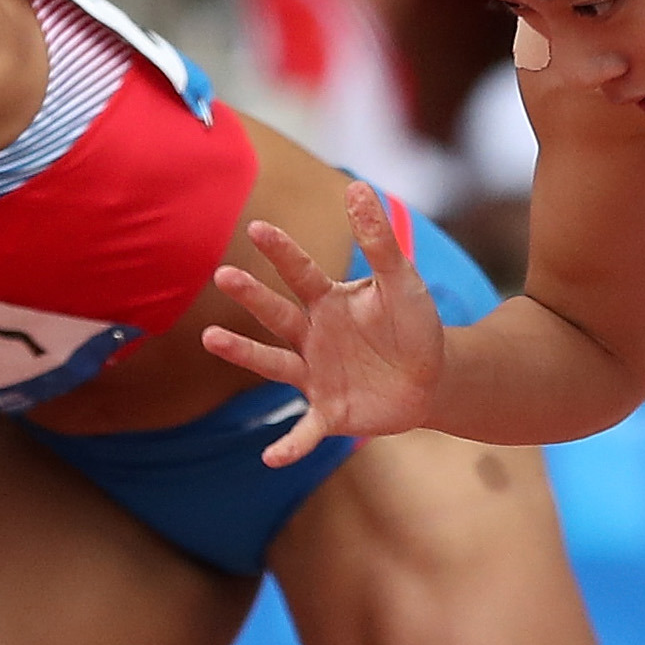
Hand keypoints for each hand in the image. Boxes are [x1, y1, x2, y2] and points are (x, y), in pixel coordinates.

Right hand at [199, 179, 447, 463]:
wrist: (433, 377)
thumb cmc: (413, 325)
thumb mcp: (402, 282)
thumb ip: (379, 241)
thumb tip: (355, 186)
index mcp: (328, 301)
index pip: (300, 271)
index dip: (281, 251)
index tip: (256, 228)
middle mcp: (312, 335)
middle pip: (276, 313)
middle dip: (251, 296)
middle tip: (222, 275)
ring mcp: (315, 374)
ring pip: (273, 363)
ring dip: (244, 352)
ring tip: (210, 339)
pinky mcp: (328, 412)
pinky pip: (304, 429)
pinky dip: (289, 444)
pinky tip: (270, 458)